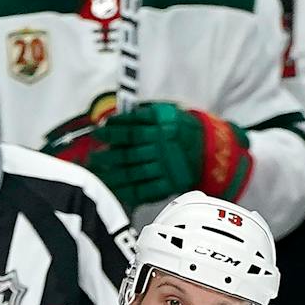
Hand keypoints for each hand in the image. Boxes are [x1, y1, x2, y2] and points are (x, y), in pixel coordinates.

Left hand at [78, 102, 252, 208]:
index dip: (112, 131)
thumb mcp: (166, 113)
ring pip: (133, 171)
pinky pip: (144, 190)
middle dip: (108, 155)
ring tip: (98, 171)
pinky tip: (115, 188)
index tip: (99, 131)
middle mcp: (163, 146)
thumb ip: (143, 115)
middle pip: (128, 152)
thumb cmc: (182, 129)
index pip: (130, 129)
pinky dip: (128, 190)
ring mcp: (165, 167)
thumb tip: (113, 120)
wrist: (210, 150)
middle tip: (93, 156)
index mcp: (162, 126)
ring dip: (113, 173)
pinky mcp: (168, 184)